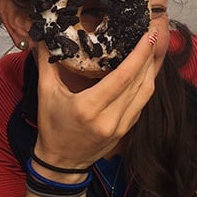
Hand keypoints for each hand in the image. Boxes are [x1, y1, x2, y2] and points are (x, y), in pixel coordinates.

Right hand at [33, 30, 158, 168]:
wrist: (61, 163)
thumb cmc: (52, 128)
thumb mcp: (46, 94)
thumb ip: (47, 63)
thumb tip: (43, 36)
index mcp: (89, 107)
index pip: (123, 77)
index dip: (139, 55)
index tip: (147, 35)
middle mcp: (109, 118)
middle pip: (140, 83)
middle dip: (149, 56)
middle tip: (153, 33)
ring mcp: (121, 126)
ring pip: (146, 93)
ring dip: (151, 69)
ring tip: (152, 47)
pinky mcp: (126, 130)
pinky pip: (142, 103)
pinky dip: (145, 84)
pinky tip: (145, 70)